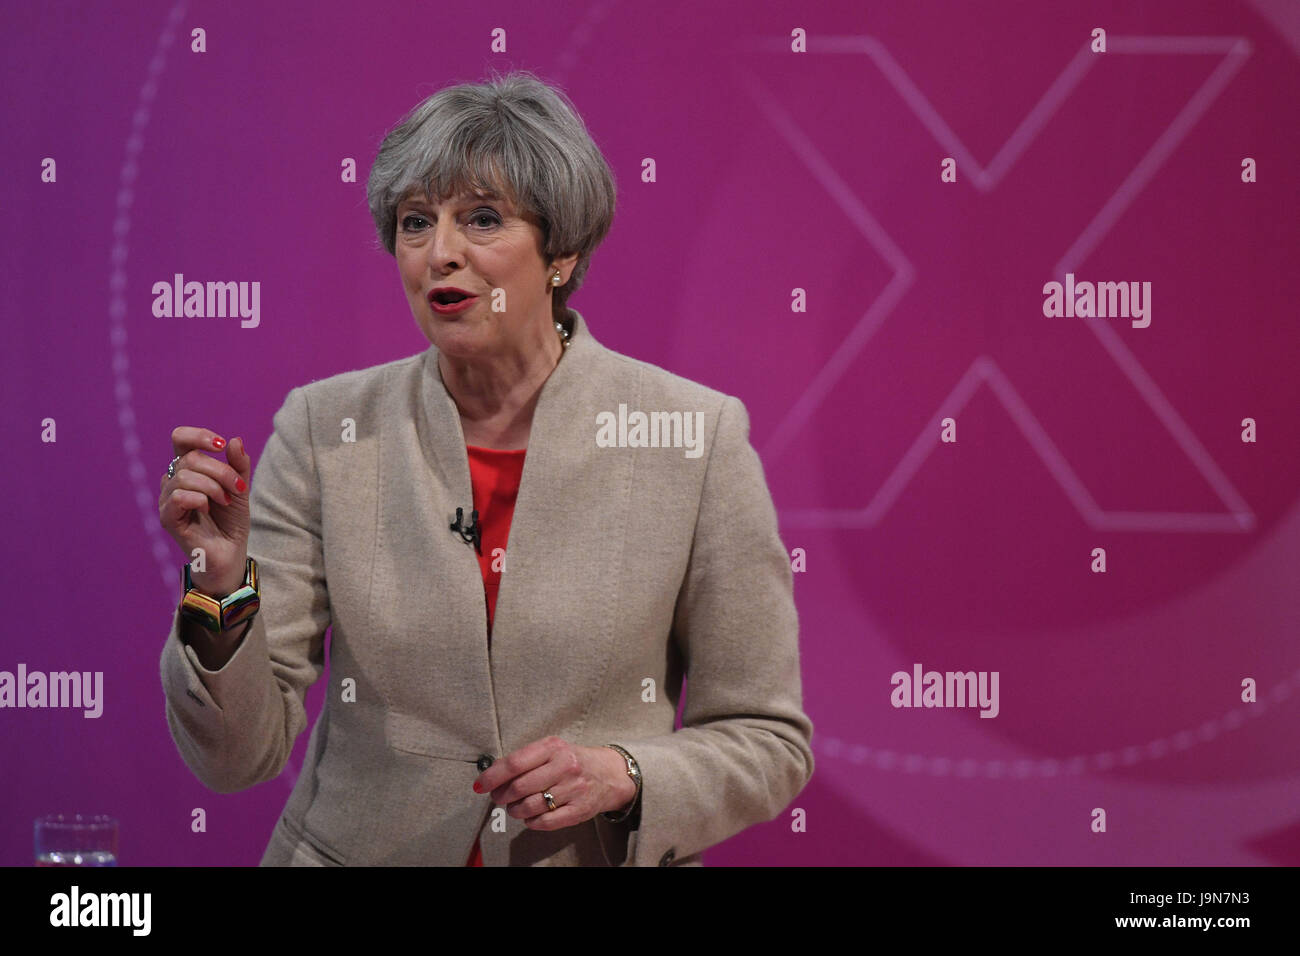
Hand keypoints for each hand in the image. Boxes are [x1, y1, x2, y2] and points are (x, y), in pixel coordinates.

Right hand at [159, 427, 251, 595]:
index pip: (180, 438)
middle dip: (220, 470)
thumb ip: (238, 465)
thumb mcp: (239, 487)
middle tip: (237, 488)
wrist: (231, 553)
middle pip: (190, 458)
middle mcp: (173, 481)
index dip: (199, 435)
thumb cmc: (231, 520)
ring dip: (213, 486)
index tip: (222, 445)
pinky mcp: (167, 518)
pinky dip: (200, 499)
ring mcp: (167, 500)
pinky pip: (178, 497)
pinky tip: (209, 508)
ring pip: (185, 476)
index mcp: (187, 469)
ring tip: (225, 501)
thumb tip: (235, 440)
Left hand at [473, 736, 636, 830]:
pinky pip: (545, 822)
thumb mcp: (552, 750)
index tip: (480, 785)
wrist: (610, 774)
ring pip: (529, 807)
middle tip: (499, 798)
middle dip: (502, 796)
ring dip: (515, 811)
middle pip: (519, 787)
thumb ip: (525, 759)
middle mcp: (564, 766)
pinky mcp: (579, 810)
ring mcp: (573, 789)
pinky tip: (532, 816)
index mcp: (553, 747)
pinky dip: (531, 822)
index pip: (514, 763)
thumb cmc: (573, 761)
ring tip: (515, 807)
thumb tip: (492, 775)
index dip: (492, 777)